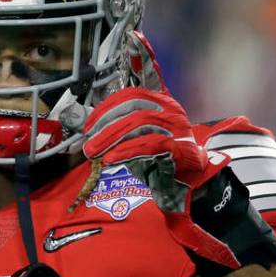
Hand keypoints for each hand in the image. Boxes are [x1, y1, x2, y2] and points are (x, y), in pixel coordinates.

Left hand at [81, 88, 241, 269]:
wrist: (188, 181)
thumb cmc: (161, 158)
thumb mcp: (138, 137)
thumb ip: (118, 128)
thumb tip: (88, 125)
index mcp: (161, 103)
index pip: (132, 95)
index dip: (107, 106)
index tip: (89, 123)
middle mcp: (171, 111)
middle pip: (134, 108)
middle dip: (106, 124)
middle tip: (88, 140)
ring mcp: (178, 128)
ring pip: (140, 123)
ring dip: (112, 137)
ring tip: (95, 151)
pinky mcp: (180, 147)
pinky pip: (149, 144)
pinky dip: (127, 151)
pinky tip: (112, 158)